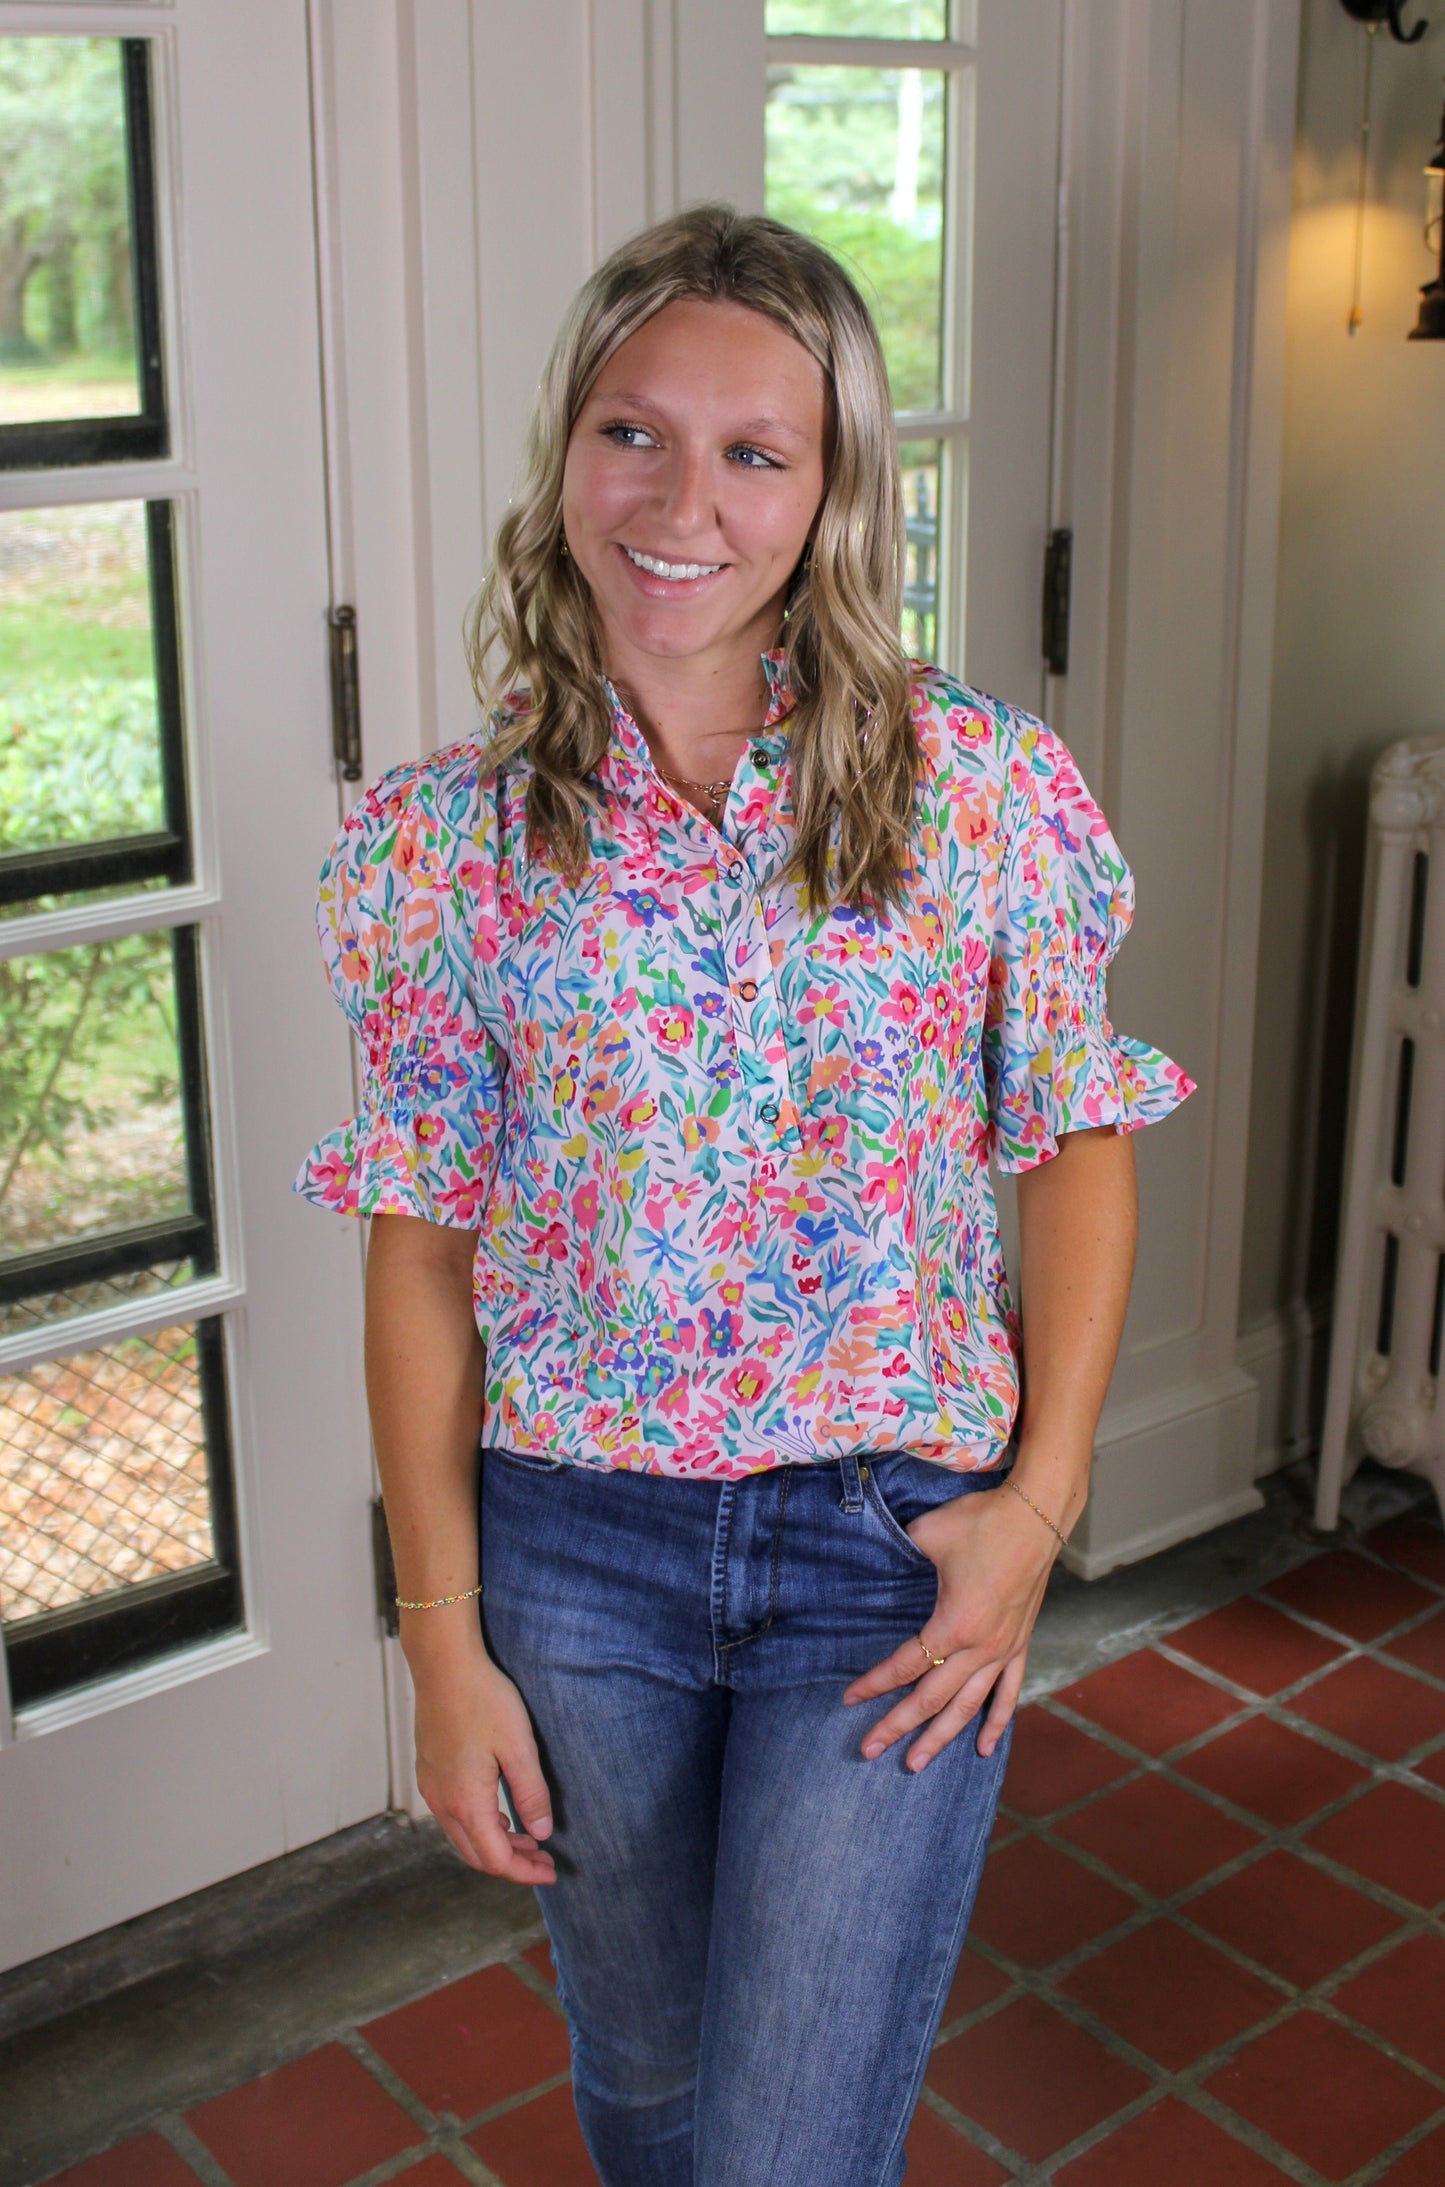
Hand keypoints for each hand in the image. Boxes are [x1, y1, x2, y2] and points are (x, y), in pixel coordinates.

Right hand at [411, 1643, 556, 1884]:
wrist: (444, 1665)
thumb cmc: (483, 1700)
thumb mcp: (519, 1747)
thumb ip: (531, 1794)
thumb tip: (541, 1834)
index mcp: (467, 1802)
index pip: (496, 1859)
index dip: (525, 1872)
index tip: (552, 1871)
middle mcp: (443, 1803)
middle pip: (477, 1855)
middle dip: (512, 1864)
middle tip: (543, 1860)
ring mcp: (432, 1788)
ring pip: (462, 1837)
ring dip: (494, 1845)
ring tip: (527, 1838)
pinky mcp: (429, 1772)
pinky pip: (452, 1816)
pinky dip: (478, 1826)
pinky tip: (499, 1813)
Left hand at [842, 1478, 1058, 1770]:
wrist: (1037, 1514)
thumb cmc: (981, 1522)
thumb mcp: (928, 1534)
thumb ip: (899, 1553)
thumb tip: (875, 1559)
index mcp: (955, 1624)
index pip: (907, 1665)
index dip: (875, 1684)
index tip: (850, 1698)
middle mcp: (981, 1647)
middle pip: (933, 1698)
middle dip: (899, 1726)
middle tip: (870, 1749)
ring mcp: (1004, 1649)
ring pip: (969, 1706)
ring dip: (941, 1737)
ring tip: (916, 1763)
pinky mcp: (1021, 1643)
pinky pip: (1008, 1692)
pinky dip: (996, 1722)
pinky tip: (984, 1748)